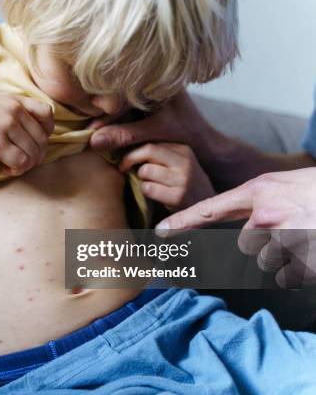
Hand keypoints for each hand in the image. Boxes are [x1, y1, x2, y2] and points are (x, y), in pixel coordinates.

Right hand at [0, 85, 53, 175]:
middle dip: (36, 155)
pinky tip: (5, 169)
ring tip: (12, 167)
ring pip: (33, 152)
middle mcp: (16, 112)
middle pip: (43, 140)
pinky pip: (20, 161)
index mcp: (17, 101)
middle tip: (22, 161)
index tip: (31, 141)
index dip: (45, 133)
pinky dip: (16, 170)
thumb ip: (12, 113)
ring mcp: (6, 127)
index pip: (48, 116)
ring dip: (26, 165)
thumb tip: (25, 135)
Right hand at [89, 90, 212, 157]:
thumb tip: (93, 141)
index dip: (106, 114)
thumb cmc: (184, 135)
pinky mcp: (150, 97)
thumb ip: (125, 136)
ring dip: (108, 115)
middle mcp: (155, 78)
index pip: (124, 94)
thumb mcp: (153, 134)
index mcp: (160, 79)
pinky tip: (105, 127)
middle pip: (120, 93)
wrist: (204, 142)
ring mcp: (152, 87)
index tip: (92, 130)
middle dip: (103, 112)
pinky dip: (116, 115)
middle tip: (88, 131)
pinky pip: (127, 104)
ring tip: (93, 130)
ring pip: (122, 98)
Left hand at [119, 143, 214, 211]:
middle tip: (123, 168)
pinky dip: (145, 191)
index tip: (123, 160)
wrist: (205, 208)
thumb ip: (158, 154)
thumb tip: (124, 145)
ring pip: (145, 170)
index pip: (150, 143)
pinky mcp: (178, 196)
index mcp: (184, 150)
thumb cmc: (182, 184)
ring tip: (149, 184)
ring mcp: (183, 179)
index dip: (132, 151)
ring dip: (140, 179)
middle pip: (148, 150)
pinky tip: (154, 195)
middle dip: (130, 159)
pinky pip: (148, 188)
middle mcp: (185, 162)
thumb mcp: (177, 164)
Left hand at [156, 168, 315, 287]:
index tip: (159, 233)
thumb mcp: (289, 184)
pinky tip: (315, 250)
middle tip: (293, 229)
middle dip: (264, 242)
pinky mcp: (305, 261)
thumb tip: (246, 223)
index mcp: (260, 191)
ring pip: (267, 260)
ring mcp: (286, 238)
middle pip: (245, 243)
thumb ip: (262, 201)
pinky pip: (289, 275)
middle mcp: (267, 214)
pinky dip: (302, 269)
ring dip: (284, 256)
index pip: (209, 208)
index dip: (182, 221)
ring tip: (308, 238)